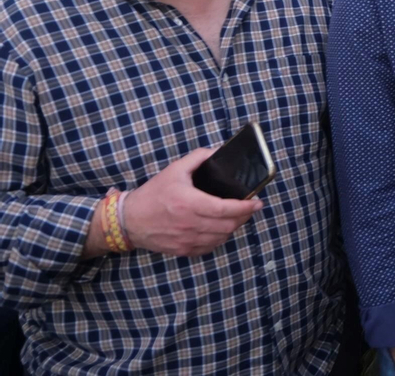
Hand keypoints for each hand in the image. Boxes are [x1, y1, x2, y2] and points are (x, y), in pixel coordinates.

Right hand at [118, 147, 261, 256]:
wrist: (129, 220)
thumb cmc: (152, 194)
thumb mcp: (175, 170)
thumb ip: (199, 157)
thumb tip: (218, 151)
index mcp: (189, 203)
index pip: (226, 209)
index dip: (246, 207)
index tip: (257, 202)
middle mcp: (190, 224)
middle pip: (228, 225)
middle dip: (244, 216)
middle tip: (249, 208)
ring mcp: (186, 240)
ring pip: (221, 238)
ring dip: (233, 227)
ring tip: (236, 216)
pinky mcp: (183, 250)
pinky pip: (210, 248)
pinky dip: (219, 238)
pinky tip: (220, 229)